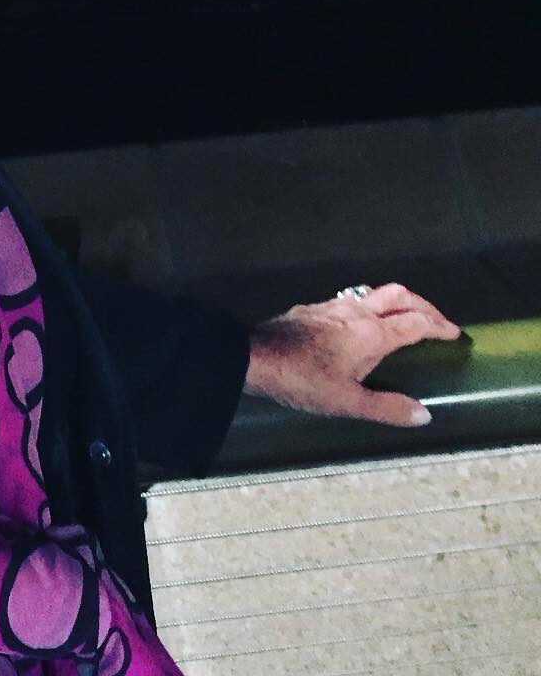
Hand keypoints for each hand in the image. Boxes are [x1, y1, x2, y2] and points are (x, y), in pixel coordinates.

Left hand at [243, 283, 461, 426]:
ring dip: (395, 302)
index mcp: (370, 333)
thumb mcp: (347, 403)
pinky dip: (370, 305)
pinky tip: (362, 323)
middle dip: (422, 305)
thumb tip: (424, 414)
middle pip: (398, 295)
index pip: (415, 322)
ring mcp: (331, 305)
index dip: (438, 326)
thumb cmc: (302, 381)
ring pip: (373, 293)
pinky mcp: (312, 308)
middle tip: (437, 322)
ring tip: (405, 319)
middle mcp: (354, 311)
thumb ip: (387, 408)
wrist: (252, 357)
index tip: (454, 333)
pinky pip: (351, 299)